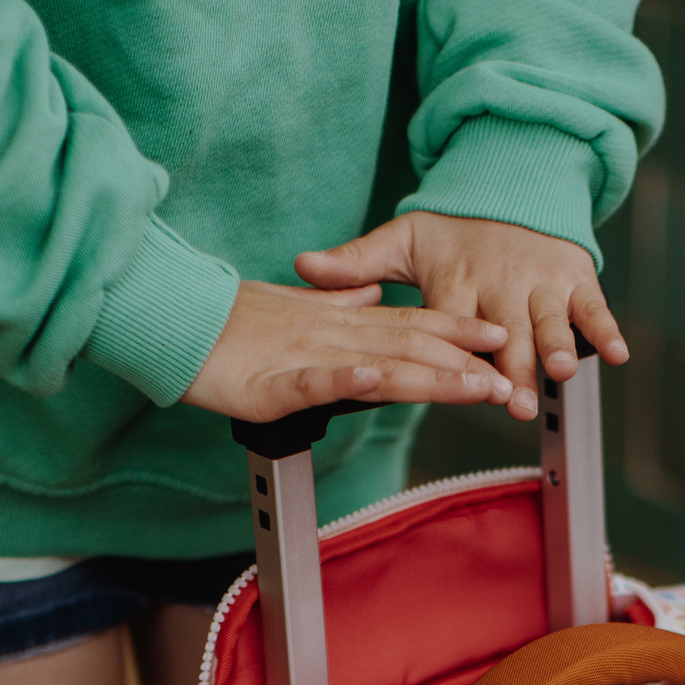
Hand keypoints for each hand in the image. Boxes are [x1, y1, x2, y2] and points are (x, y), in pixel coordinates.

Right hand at [183, 276, 513, 422]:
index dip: (456, 331)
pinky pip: (314, 381)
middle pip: (408, 348)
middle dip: (461, 362)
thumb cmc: (230, 323)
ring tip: (470, 384)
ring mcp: (306, 358)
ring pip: (377, 364)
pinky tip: (374, 380)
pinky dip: (345, 380)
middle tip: (508, 375)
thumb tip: (372, 299)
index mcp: (340, 324)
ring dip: (427, 374)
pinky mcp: (272, 384)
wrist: (176, 319)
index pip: (409, 326)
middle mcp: (333, 336)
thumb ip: (339, 306)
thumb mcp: (297, 312)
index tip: (498, 338)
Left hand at [295, 212, 627, 421]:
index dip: (454, 348)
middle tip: (513, 400)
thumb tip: (300, 267)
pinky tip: (616, 356)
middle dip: (512, 365)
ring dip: (555, 345)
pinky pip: (593, 307)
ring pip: (549, 320)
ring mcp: (541, 282)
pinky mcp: (574, 279)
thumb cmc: (454, 228)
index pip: (452, 320)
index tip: (454, 376)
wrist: (513, 179)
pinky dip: (605, 330)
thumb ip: (357, 263)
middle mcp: (501, 283)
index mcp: (456, 279)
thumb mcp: (404, 239)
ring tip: (558, 371)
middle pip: (506, 331)